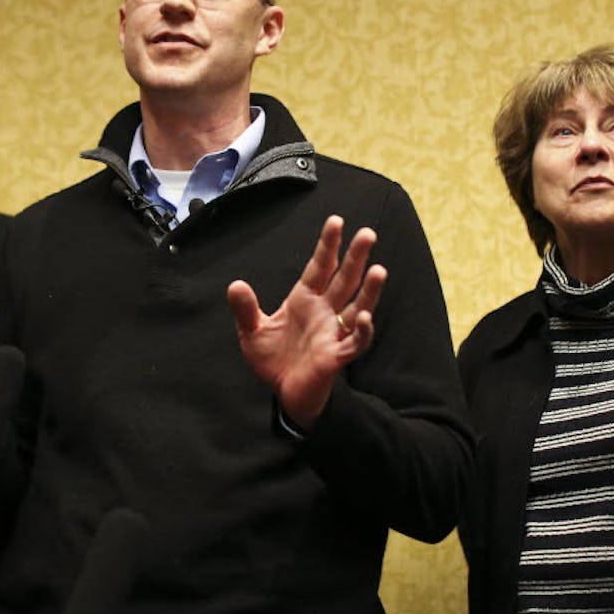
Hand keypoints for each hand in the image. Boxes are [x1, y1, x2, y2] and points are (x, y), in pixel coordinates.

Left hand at [227, 215, 386, 429]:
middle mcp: (324, 311)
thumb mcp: (252, 332)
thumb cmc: (273, 359)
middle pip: (344, 278)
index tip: (336, 221)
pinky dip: (361, 330)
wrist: (284, 393)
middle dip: (355, 256)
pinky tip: (364, 316)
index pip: (320, 266)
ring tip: (378, 269)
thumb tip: (235, 285)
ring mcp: (333, 331)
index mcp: (305, 299)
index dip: (328, 244)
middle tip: (367, 233)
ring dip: (369, 289)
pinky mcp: (337, 355)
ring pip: (357, 305)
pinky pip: (355, 341)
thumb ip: (246, 309)